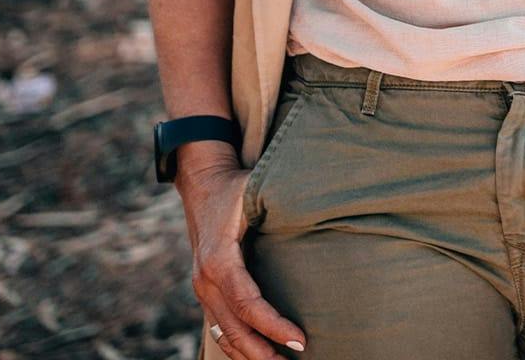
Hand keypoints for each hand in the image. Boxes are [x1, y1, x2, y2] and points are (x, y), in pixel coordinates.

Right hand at [177, 151, 308, 355]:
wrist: (202, 181)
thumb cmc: (235, 186)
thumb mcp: (255, 189)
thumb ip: (282, 202)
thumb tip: (323, 208)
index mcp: (218, 259)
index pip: (247, 304)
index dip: (273, 326)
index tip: (301, 340)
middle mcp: (205, 279)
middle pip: (234, 329)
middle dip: (264, 351)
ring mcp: (202, 288)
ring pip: (224, 333)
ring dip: (251, 354)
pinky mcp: (206, 290)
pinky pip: (220, 326)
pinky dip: (238, 345)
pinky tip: (260, 352)